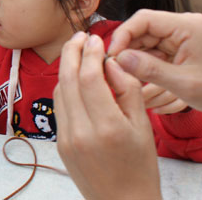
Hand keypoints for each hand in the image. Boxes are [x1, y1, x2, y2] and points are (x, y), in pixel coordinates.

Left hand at [55, 33, 160, 199]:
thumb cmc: (139, 166)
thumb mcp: (143, 126)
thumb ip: (128, 90)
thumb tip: (111, 61)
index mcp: (107, 127)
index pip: (89, 78)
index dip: (90, 54)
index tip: (95, 39)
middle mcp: (81, 132)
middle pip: (68, 80)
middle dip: (71, 52)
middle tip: (79, 36)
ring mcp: (66, 138)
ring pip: (59, 91)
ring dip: (65, 67)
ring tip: (76, 51)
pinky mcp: (59, 143)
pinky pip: (59, 107)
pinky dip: (64, 87)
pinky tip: (73, 77)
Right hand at [108, 9, 201, 111]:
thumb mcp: (184, 84)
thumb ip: (149, 69)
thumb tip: (119, 59)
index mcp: (187, 26)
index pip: (143, 19)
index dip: (123, 35)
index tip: (111, 56)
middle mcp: (184, 28)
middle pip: (143, 33)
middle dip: (129, 54)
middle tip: (117, 74)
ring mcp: (184, 40)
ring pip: (149, 47)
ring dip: (139, 67)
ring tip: (133, 89)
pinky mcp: (184, 52)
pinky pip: (159, 57)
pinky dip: (151, 73)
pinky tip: (148, 92)